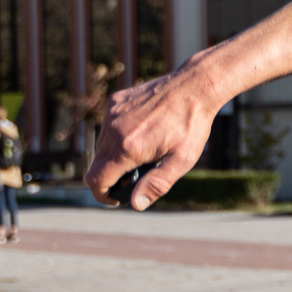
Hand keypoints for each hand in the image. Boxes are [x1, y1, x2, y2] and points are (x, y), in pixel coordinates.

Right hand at [86, 62, 219, 209]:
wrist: (195, 87)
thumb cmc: (192, 126)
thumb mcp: (181, 160)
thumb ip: (156, 184)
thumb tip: (135, 204)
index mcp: (128, 148)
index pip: (96, 179)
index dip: (102, 195)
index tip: (116, 199)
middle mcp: (114, 130)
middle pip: (97, 164)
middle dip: (112, 176)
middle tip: (138, 177)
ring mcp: (112, 114)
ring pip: (101, 145)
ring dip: (115, 156)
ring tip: (144, 154)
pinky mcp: (115, 102)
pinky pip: (108, 127)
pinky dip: (118, 136)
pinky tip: (143, 133)